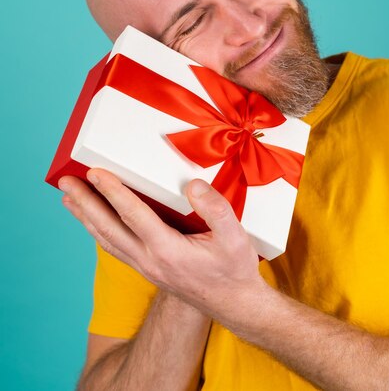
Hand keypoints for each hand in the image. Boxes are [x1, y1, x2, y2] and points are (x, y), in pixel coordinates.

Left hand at [58, 170, 263, 318]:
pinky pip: (115, 247)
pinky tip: (93, 222)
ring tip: (68, 198)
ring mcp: (146, 267)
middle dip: (85, 202)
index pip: (133, 215)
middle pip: (108, 228)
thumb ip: (216, 209)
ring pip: (107, 239)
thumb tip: (192, 186)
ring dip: (85, 217)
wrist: (233, 304)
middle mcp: (150, 260)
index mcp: (168, 250)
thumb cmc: (234, 268)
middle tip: (65, 181)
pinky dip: (98, 231)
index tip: (94, 172)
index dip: (112, 191)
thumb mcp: (235, 236)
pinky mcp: (147, 269)